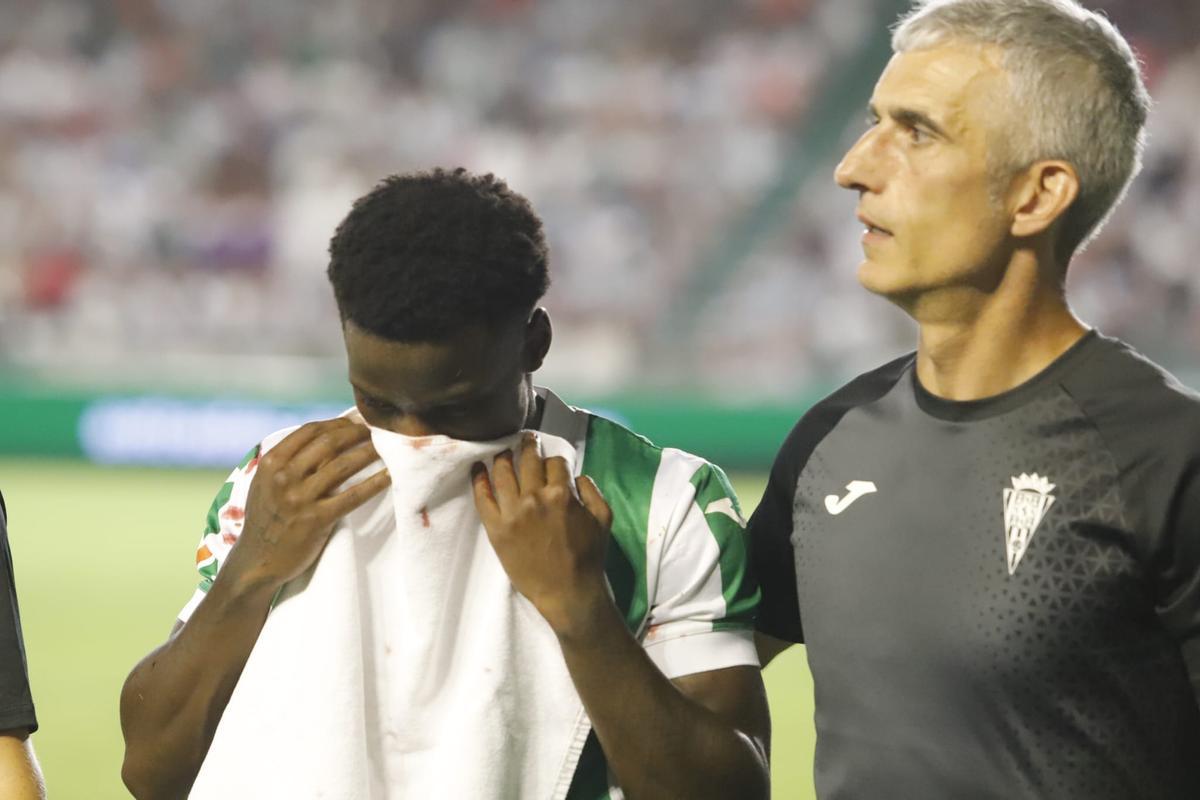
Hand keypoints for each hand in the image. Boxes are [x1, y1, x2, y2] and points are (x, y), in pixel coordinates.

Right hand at [222, 418, 390, 591]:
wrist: (257, 561)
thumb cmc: (266, 518)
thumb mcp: (265, 483)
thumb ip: (288, 461)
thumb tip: (324, 437)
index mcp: (271, 462)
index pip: (311, 431)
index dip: (338, 423)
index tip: (356, 421)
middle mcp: (284, 477)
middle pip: (329, 443)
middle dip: (357, 433)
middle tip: (377, 431)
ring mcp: (300, 498)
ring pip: (343, 465)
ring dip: (369, 452)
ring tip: (387, 447)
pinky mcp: (316, 520)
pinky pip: (353, 496)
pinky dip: (375, 483)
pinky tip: (390, 476)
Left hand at [472, 432, 614, 638]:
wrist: (567, 592)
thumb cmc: (588, 557)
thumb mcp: (604, 519)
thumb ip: (593, 491)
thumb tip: (577, 476)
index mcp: (562, 494)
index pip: (555, 463)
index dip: (555, 461)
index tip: (552, 464)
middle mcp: (535, 498)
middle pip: (527, 460)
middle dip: (527, 445)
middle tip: (525, 439)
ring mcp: (513, 512)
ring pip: (502, 472)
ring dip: (502, 456)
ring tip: (501, 450)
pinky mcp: (497, 529)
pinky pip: (483, 498)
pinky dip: (478, 480)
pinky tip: (477, 468)